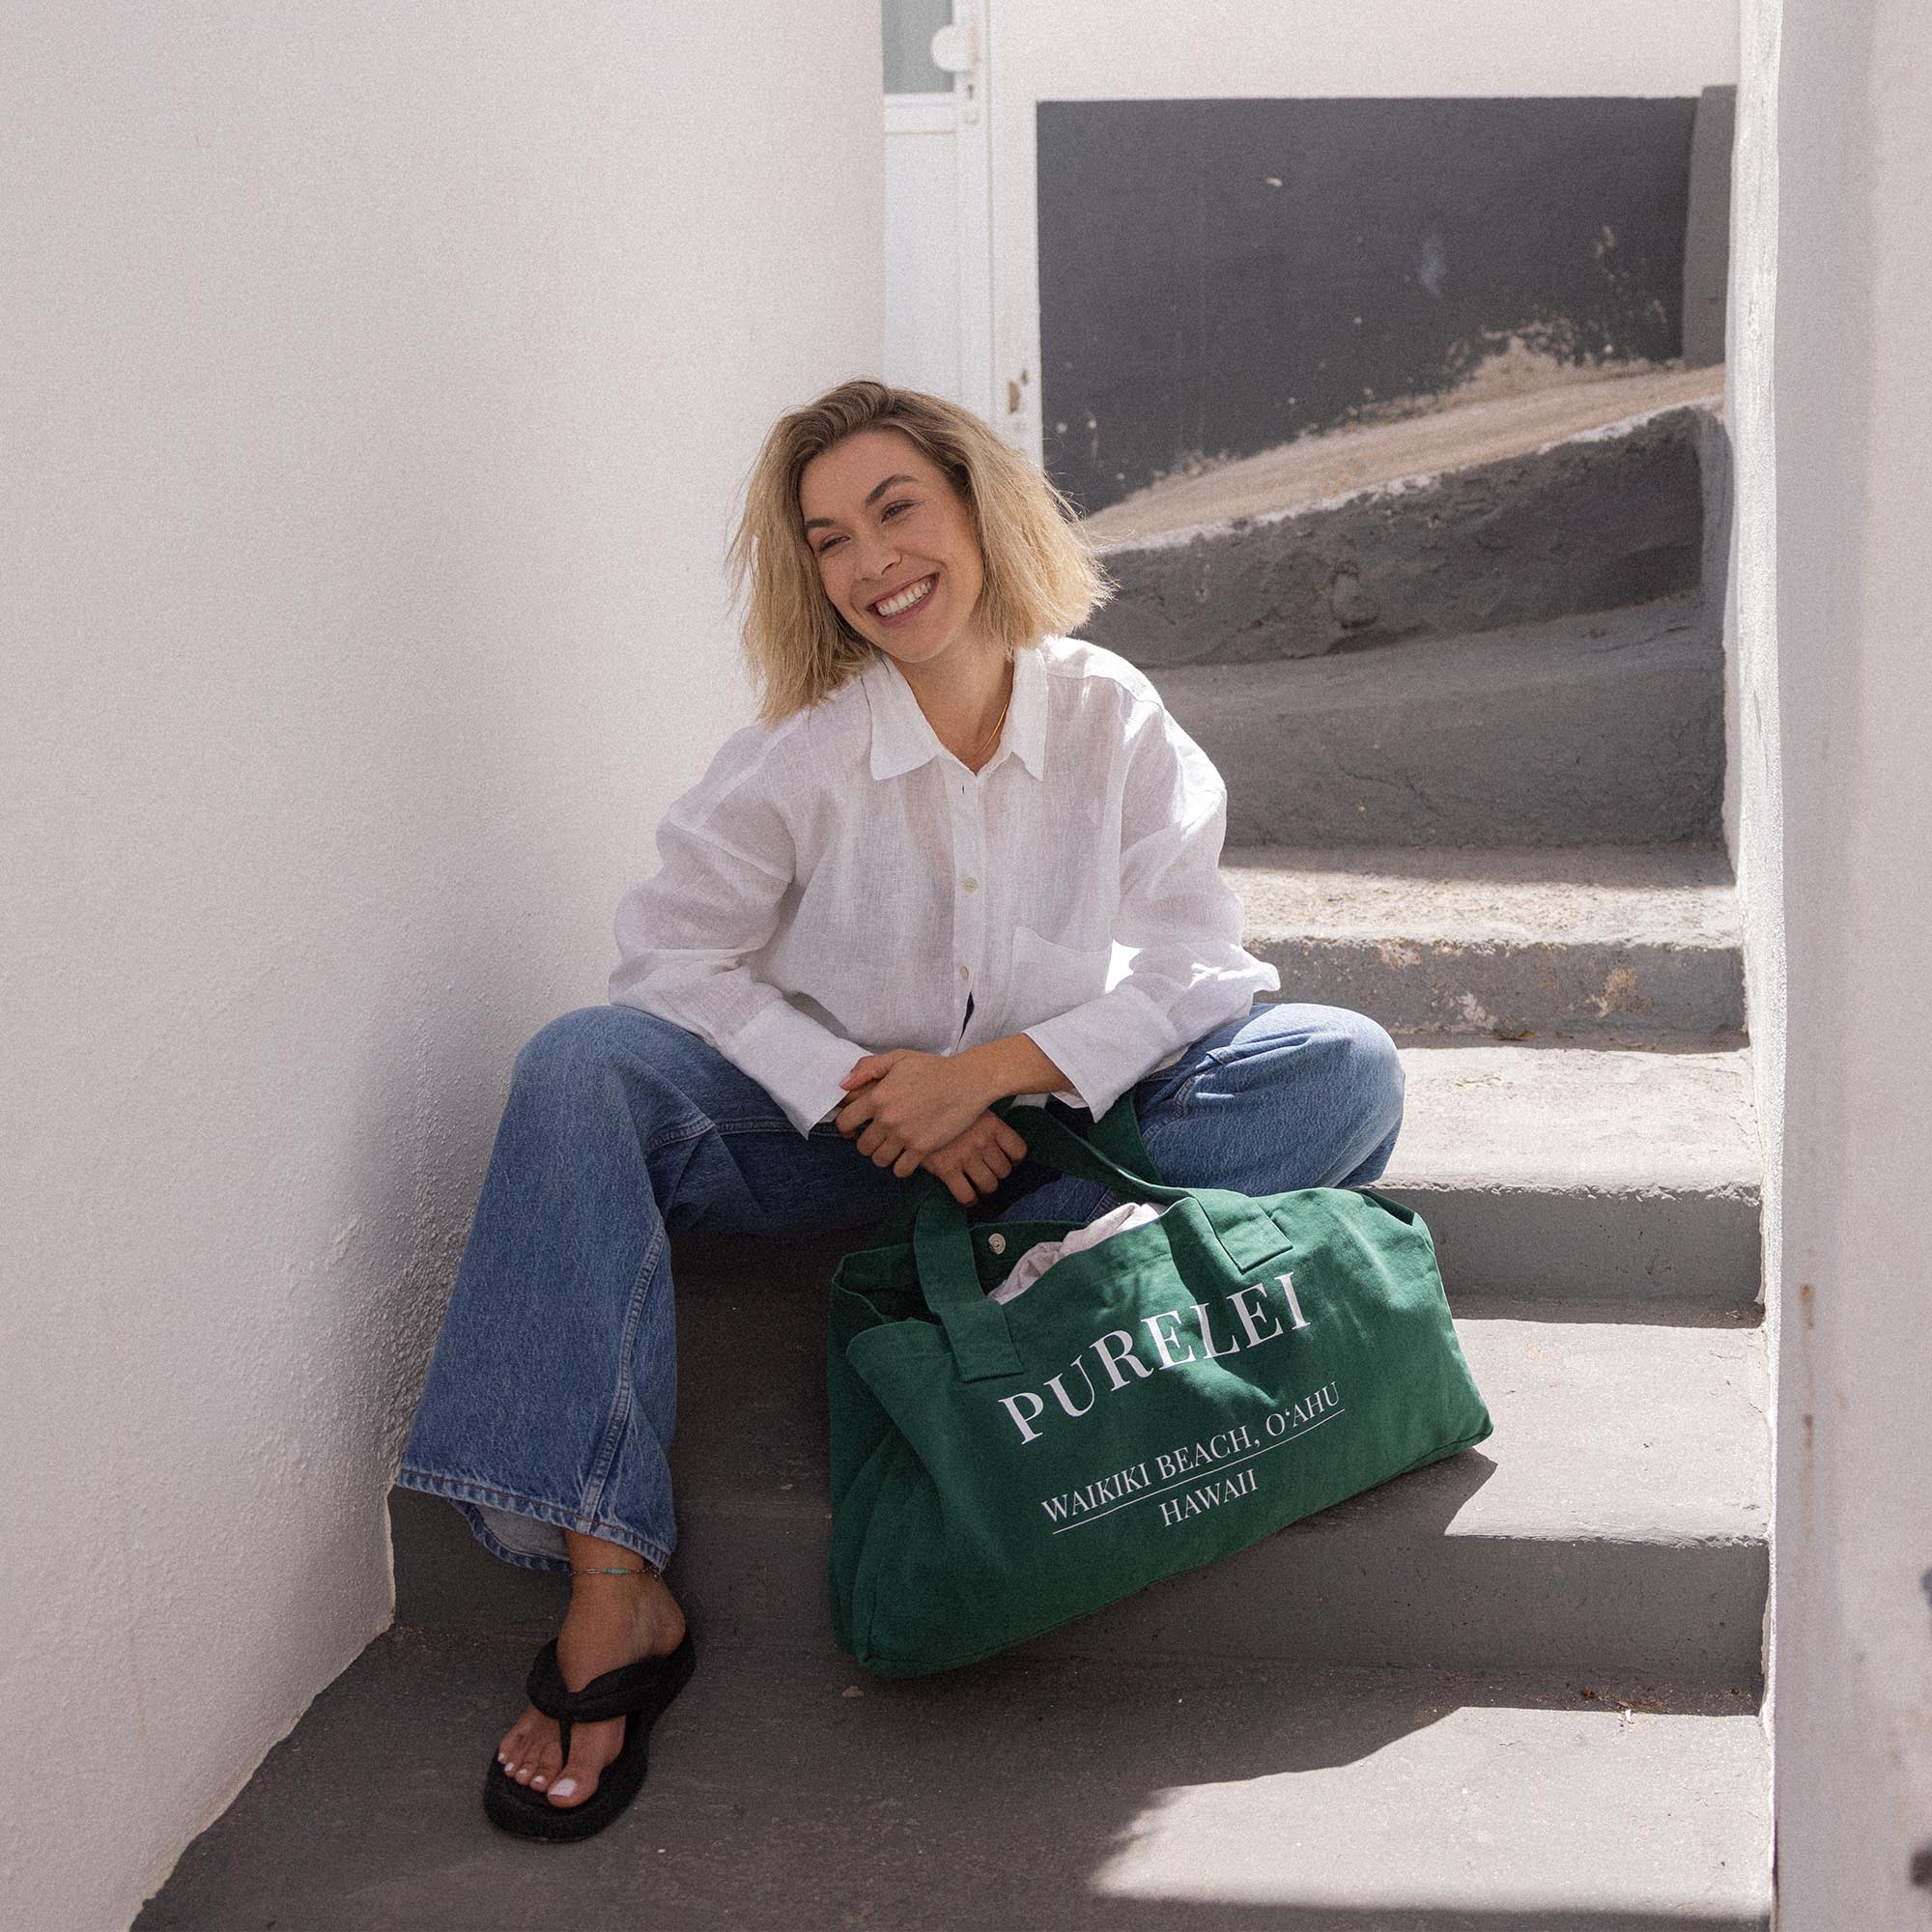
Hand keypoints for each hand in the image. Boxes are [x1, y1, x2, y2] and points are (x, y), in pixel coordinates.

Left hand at [835, 1050, 993, 1175]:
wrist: (967, 1082)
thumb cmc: (933, 1068)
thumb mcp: (898, 1058)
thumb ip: (867, 1068)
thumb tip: (844, 1085)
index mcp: (877, 1097)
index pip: (845, 1122)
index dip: (846, 1126)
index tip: (854, 1127)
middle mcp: (887, 1119)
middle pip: (862, 1146)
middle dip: (866, 1143)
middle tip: (877, 1137)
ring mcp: (905, 1135)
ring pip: (879, 1160)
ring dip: (883, 1156)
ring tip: (892, 1148)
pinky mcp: (922, 1148)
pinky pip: (901, 1169)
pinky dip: (901, 1167)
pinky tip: (906, 1157)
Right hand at [919, 1109, 1031, 1204]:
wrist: (910, 1103)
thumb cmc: (939, 1098)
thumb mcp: (966, 1100)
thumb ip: (981, 1115)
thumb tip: (988, 1125)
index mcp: (992, 1123)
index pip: (1018, 1150)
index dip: (1015, 1159)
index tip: (1008, 1160)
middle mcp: (982, 1141)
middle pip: (1004, 1170)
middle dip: (997, 1174)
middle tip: (988, 1171)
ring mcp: (966, 1156)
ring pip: (989, 1185)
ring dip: (985, 1188)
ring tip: (977, 1184)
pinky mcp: (947, 1169)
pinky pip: (966, 1195)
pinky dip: (969, 1199)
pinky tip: (966, 1196)